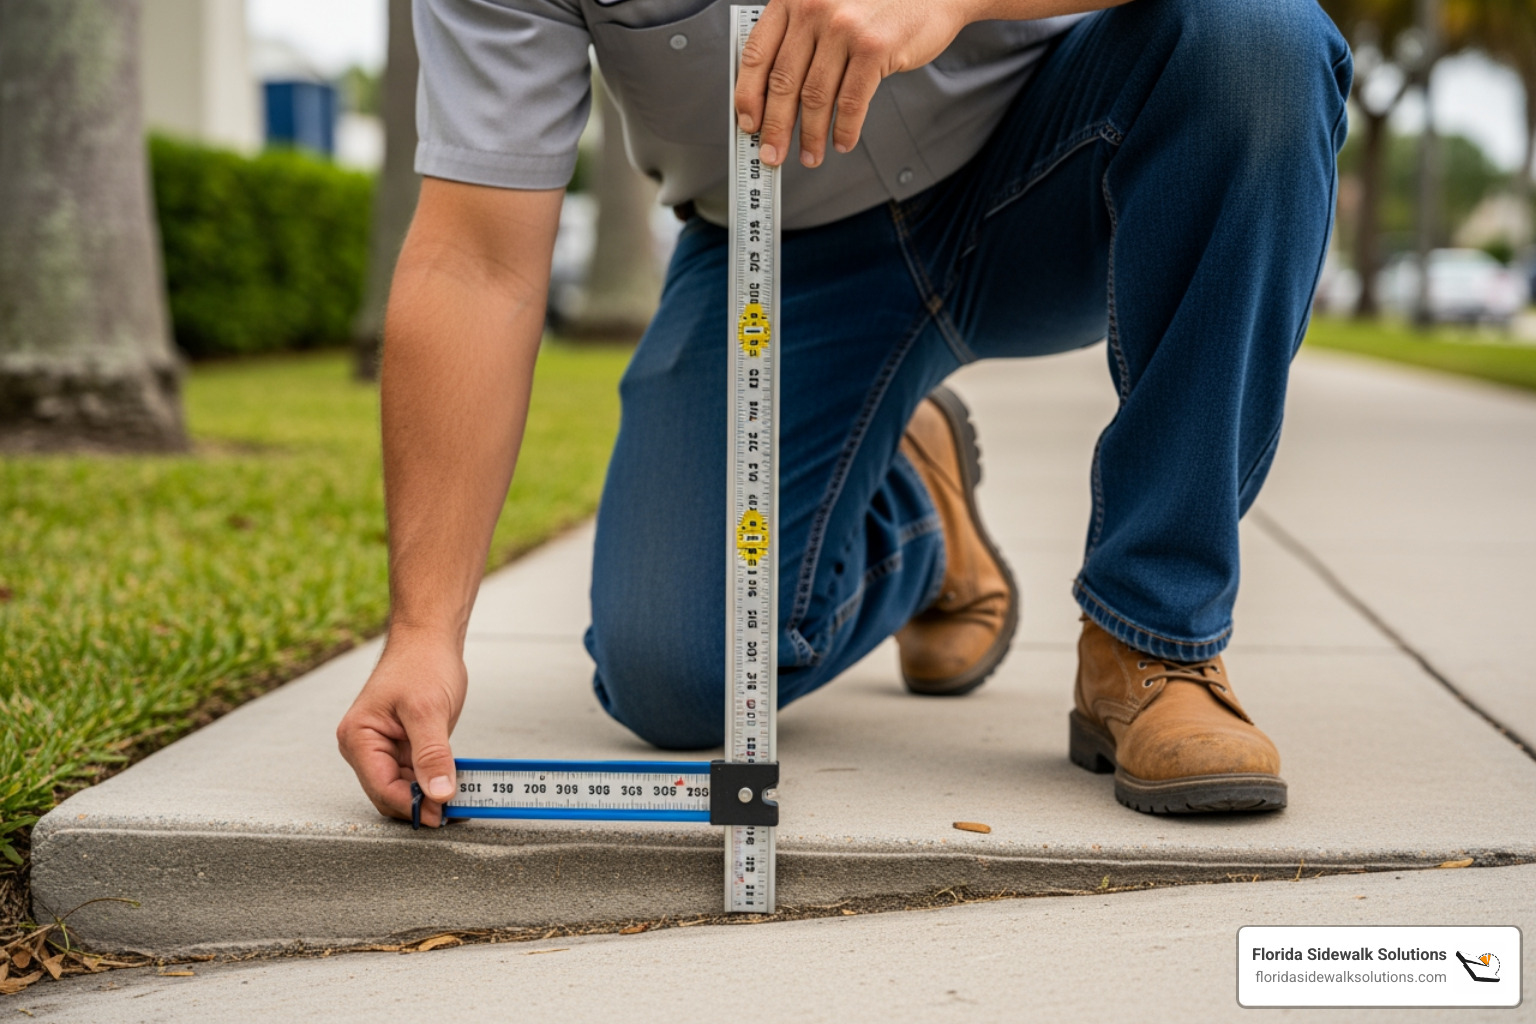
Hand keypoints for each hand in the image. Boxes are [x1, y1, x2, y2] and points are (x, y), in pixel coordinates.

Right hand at [336, 632, 466, 827]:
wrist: (429, 639)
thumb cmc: (421, 663)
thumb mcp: (428, 710)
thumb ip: (432, 754)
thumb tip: (438, 794)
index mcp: (359, 737)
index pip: (381, 787)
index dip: (412, 805)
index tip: (442, 815)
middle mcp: (366, 747)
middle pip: (390, 793)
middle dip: (421, 805)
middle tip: (455, 813)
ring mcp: (384, 749)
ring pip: (405, 789)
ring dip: (431, 797)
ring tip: (462, 802)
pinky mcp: (404, 748)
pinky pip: (417, 776)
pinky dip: (436, 783)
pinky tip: (457, 787)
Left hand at [733, 0, 972, 167]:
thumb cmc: (879, 1)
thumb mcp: (829, 4)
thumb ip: (800, 36)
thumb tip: (774, 95)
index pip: (757, 54)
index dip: (748, 95)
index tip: (748, 124)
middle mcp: (814, 9)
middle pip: (782, 82)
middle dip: (775, 127)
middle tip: (772, 153)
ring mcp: (843, 28)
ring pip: (815, 97)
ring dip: (810, 135)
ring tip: (810, 155)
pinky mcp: (874, 47)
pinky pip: (851, 102)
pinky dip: (844, 129)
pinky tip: (842, 142)